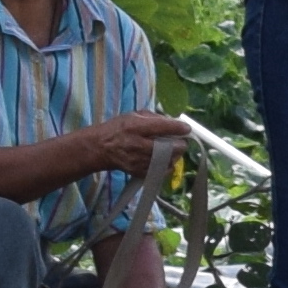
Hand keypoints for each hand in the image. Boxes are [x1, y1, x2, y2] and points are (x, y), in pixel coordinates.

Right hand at [72, 109, 188, 183]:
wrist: (101, 148)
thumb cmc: (118, 128)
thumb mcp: (133, 115)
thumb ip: (153, 118)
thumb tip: (173, 122)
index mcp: (136, 127)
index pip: (162, 127)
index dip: (178, 128)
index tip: (186, 129)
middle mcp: (138, 144)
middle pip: (169, 148)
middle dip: (180, 145)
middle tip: (181, 142)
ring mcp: (138, 161)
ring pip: (167, 162)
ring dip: (174, 156)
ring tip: (173, 150)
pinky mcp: (139, 172)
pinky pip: (161, 172)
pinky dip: (166, 166)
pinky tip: (165, 160)